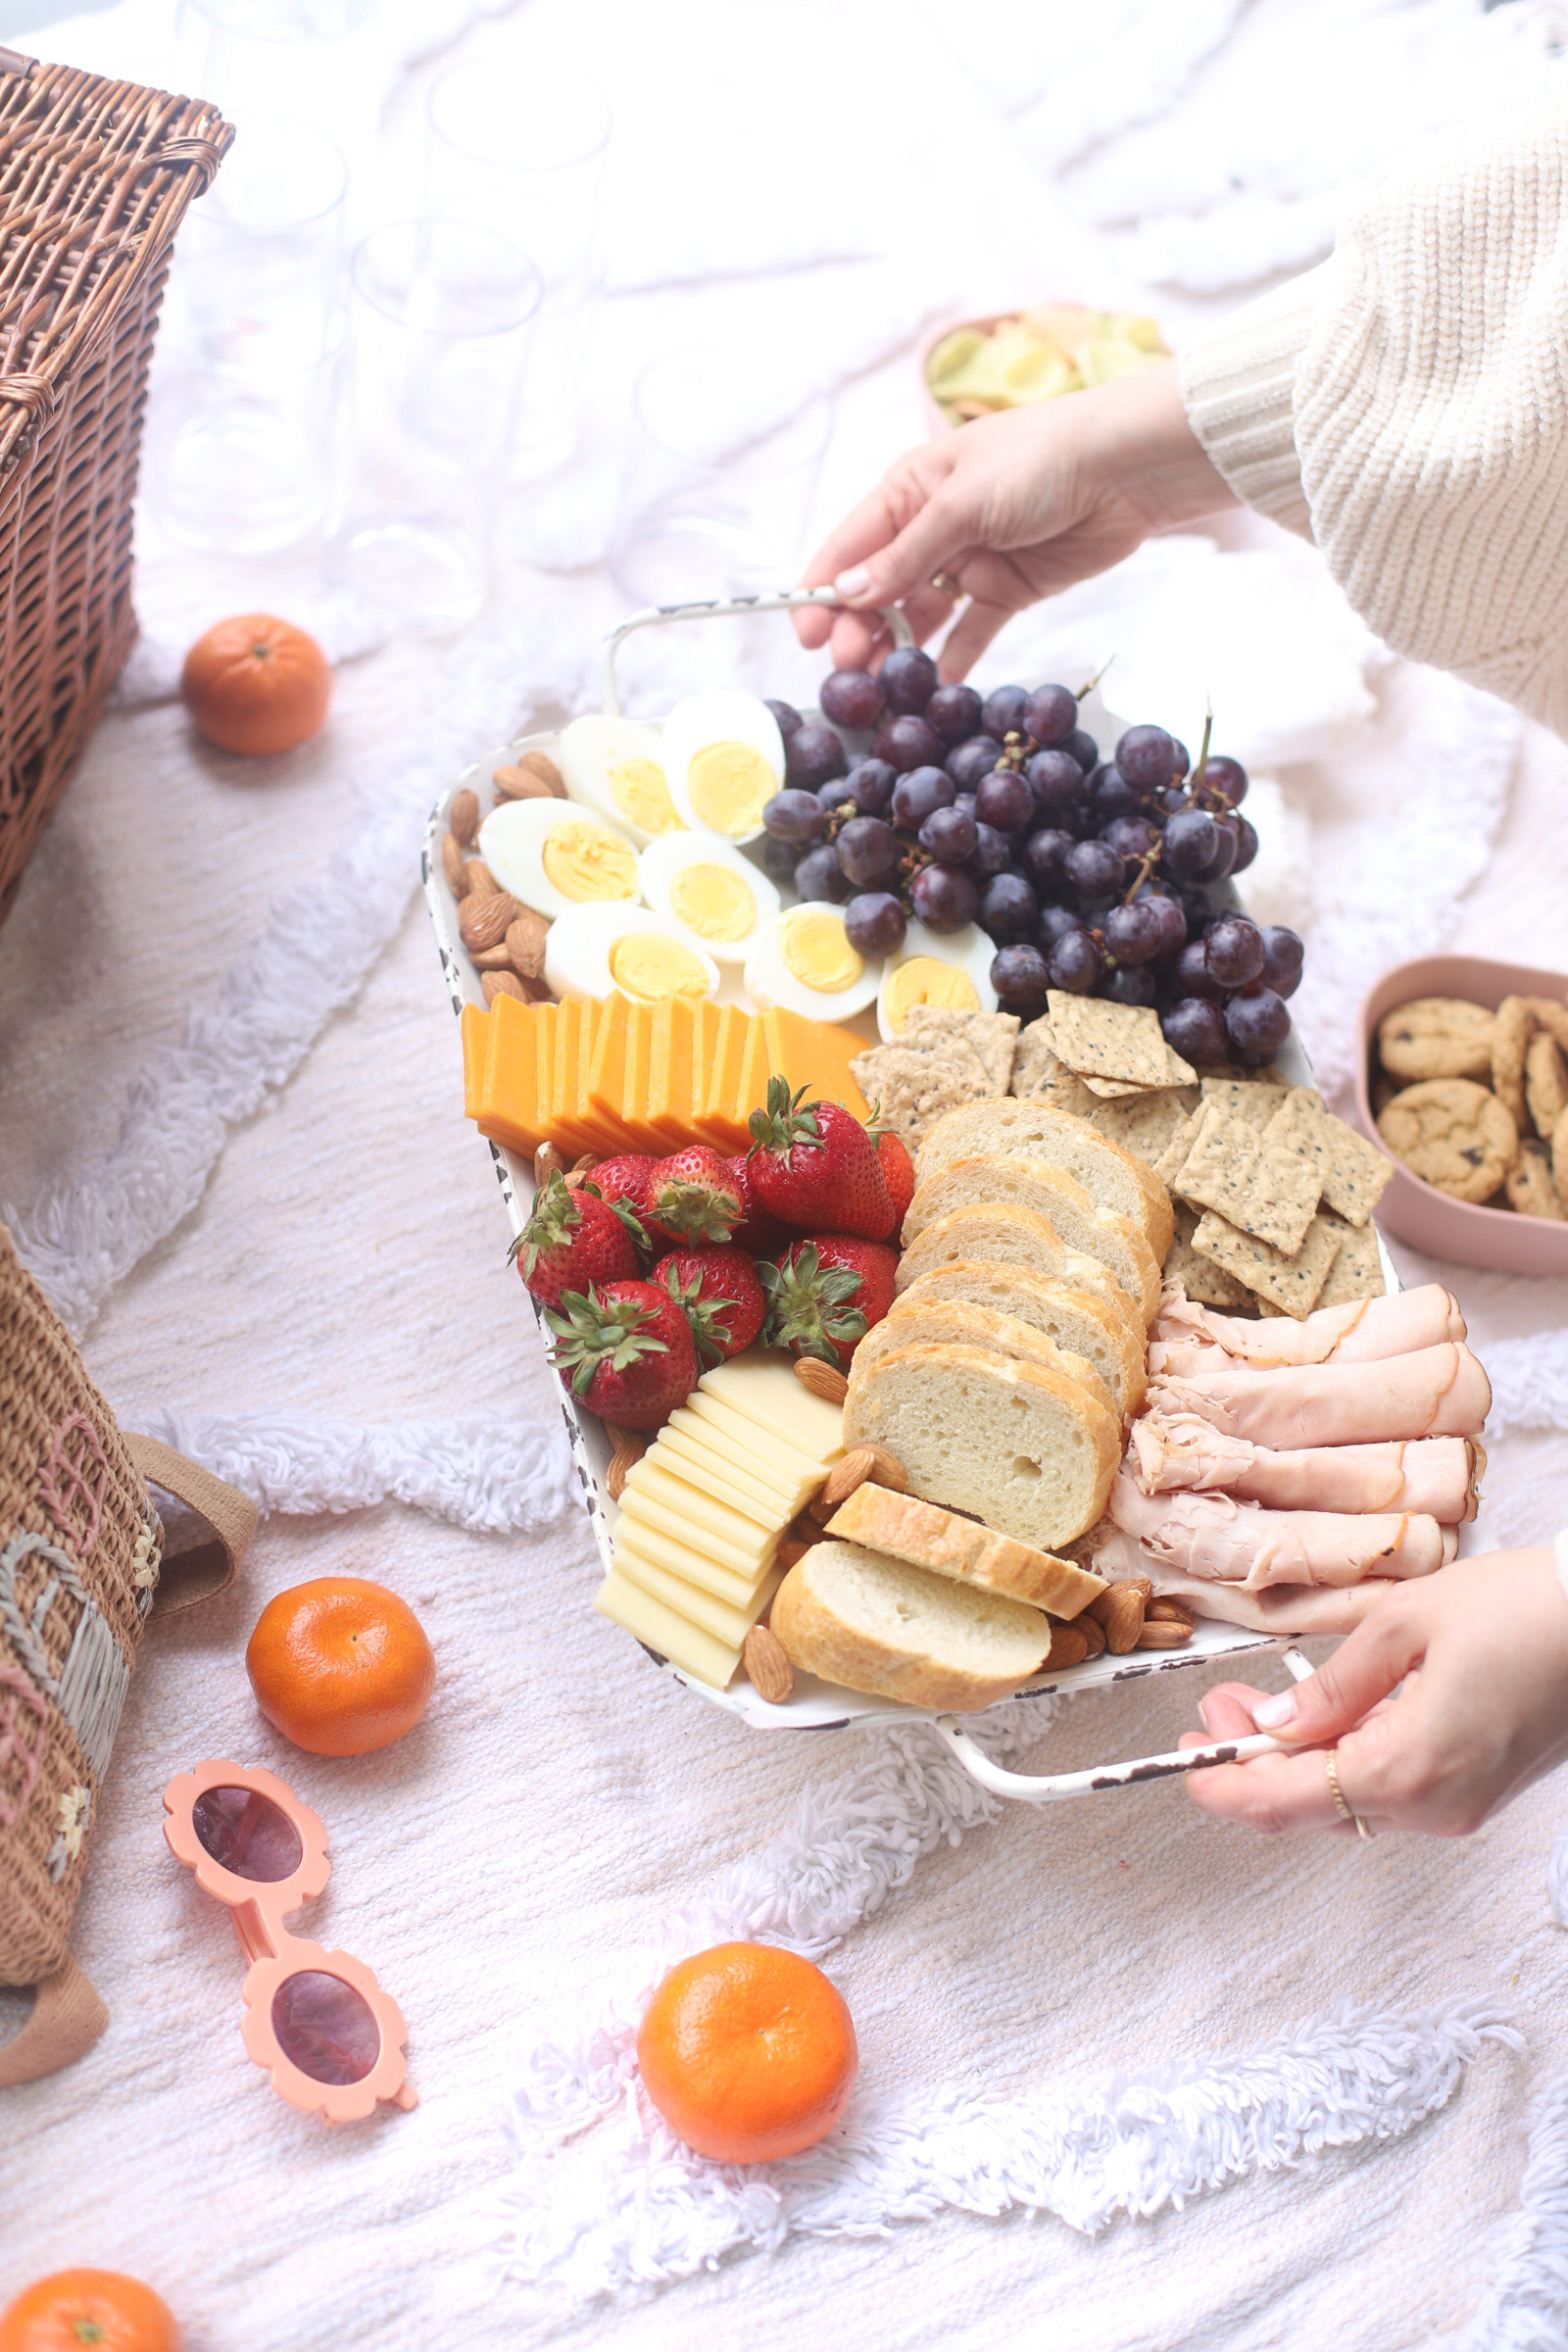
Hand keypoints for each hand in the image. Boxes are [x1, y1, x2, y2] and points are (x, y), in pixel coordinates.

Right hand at [793, 359, 1233, 676]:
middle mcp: (933, 526)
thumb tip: (848, 596)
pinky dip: (952, 659)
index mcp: (911, 489)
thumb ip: (905, 556)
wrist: (1127, 468)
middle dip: (859, 628)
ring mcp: (970, 560)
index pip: (851, 546)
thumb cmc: (1039, 460)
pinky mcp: (1008, 590)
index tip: (808, 635)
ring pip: (920, 615)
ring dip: (899, 648)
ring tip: (886, 685)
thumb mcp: (961, 504)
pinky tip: (935, 689)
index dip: (824, 590)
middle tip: (849, 670)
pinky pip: (970, 632)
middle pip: (880, 588)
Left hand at [1179, 1549, 1567, 1836]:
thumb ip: (1332, 1685)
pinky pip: (1392, 1788)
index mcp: (1409, 1768)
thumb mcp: (1405, 1624)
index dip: (1224, 1786)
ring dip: (1296, 1761)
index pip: (1286, 1801)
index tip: (1182, 1763)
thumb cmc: (1525, 1610)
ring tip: (1255, 1705)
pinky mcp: (1479, 1788)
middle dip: (1252, 1765)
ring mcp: (1462, 1803)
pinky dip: (1345, 1759)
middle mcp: (1436, 1805)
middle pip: (1314, 1808)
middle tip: (1212, 1712)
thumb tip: (1273, 1725)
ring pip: (1351, 1802)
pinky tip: (1323, 1716)